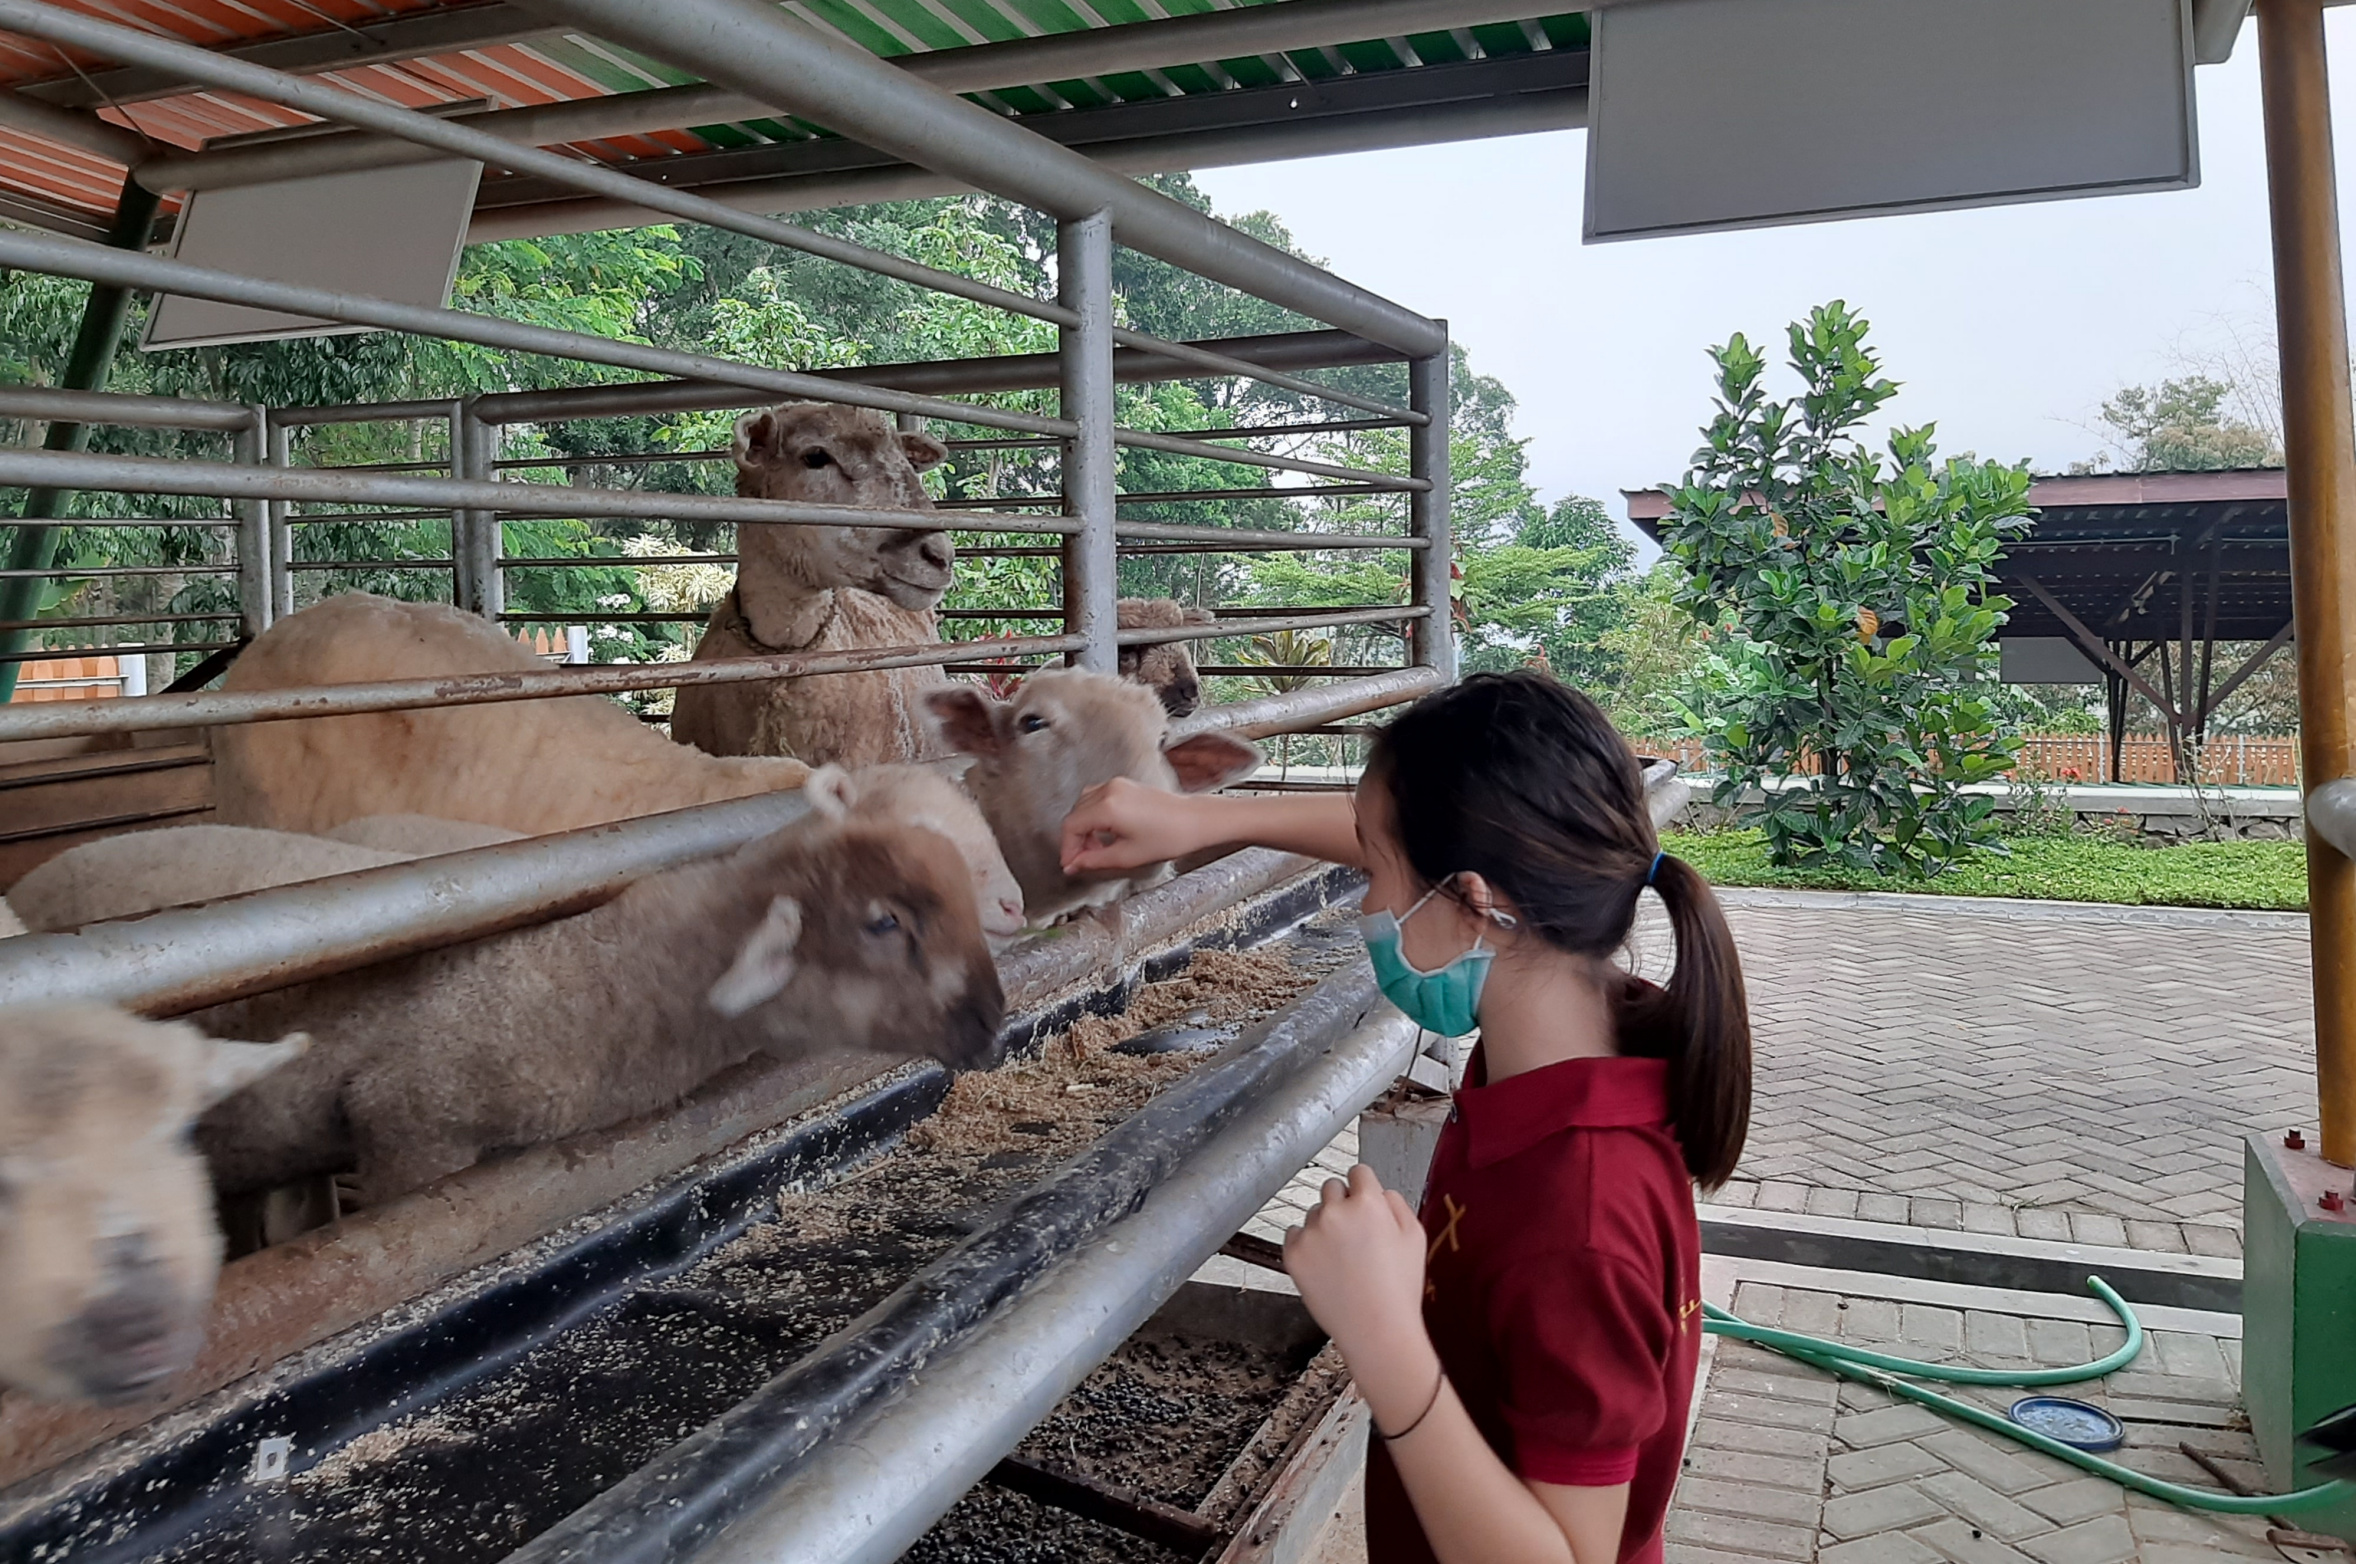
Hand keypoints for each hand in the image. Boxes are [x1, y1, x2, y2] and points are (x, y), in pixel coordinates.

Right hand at [1060, 777, 1206, 874]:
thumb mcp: (1127, 856)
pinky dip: (1094, 816)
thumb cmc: (1170, 837)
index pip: (1071, 826)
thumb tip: (1074, 865)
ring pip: (1084, 805)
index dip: (1067, 848)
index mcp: (1108, 807)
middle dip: (1076, 839)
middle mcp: (1110, 790)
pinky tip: (1105, 834)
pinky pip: (1097, 798)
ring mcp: (1118, 784)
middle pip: (1075, 814)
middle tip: (1083, 860)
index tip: (1069, 864)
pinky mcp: (1125, 785)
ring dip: (1084, 827)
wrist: (1195, 820)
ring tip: (1096, 848)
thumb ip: (1094, 860)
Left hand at [1284, 1164, 1428, 1367]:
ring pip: (1313, 1213)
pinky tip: (1325, 1266)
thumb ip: (1396, 1203)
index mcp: (1368, 1202)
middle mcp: (1335, 1211)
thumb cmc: (1400, 1288)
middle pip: (1332, 1187)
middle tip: (1354, 1235)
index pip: (1358, 1172)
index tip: (1364, 1204)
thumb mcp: (1416, 1237)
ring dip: (1324, 1225)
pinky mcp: (1293, 1253)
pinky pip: (1294, 1234)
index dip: (1364, 1189)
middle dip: (1342, 1204)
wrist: (1375, 1330)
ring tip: (1342, 1259)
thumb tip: (1378, 1191)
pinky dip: (1306, 1245)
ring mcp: (1310, 1232)